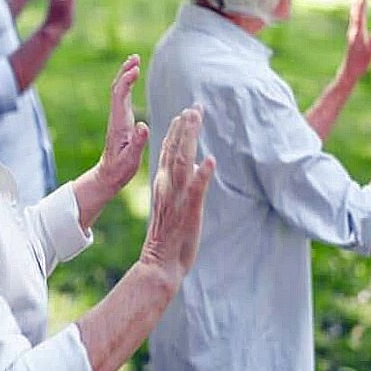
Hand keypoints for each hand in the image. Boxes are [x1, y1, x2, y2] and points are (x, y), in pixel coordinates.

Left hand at [96, 55, 149, 194]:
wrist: (108, 175)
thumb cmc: (120, 169)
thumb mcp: (130, 160)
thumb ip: (137, 143)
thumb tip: (143, 125)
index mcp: (119, 123)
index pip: (120, 96)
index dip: (126, 81)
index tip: (136, 69)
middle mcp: (117, 117)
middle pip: (117, 89)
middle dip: (125, 71)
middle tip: (135, 57)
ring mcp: (118, 118)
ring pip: (119, 91)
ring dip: (125, 74)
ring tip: (135, 61)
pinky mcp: (121, 120)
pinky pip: (122, 97)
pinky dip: (127, 84)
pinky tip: (132, 78)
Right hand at [140, 106, 214, 280]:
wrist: (160, 263)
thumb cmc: (171, 237)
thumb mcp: (177, 204)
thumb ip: (183, 183)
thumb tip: (196, 166)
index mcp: (164, 184)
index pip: (168, 151)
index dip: (177, 131)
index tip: (185, 112)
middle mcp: (168, 186)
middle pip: (175, 150)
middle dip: (186, 127)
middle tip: (195, 107)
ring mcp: (177, 197)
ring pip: (182, 161)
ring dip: (189, 139)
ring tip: (196, 120)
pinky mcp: (188, 211)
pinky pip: (195, 190)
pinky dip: (202, 174)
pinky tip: (210, 160)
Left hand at [339, 0, 370, 84]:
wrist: (349, 71)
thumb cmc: (360, 64)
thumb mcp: (370, 53)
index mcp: (357, 32)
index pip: (360, 13)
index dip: (362, 1)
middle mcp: (354, 29)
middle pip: (356, 9)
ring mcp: (353, 31)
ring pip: (355, 12)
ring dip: (358, 0)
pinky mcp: (354, 34)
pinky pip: (357, 17)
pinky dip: (359, 9)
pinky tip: (360, 6)